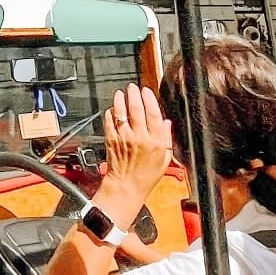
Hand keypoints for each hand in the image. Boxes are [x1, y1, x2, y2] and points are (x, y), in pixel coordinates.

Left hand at [99, 86, 171, 209]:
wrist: (127, 186)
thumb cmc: (146, 176)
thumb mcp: (165, 159)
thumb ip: (166, 139)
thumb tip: (166, 122)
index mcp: (155, 141)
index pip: (153, 113)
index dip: (149, 99)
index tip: (147, 92)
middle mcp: (139, 137)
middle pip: (136, 108)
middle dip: (134, 94)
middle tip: (132, 88)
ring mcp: (123, 137)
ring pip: (121, 112)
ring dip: (120, 100)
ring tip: (120, 94)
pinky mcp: (111, 140)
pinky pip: (109, 121)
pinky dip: (110, 113)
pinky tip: (112, 110)